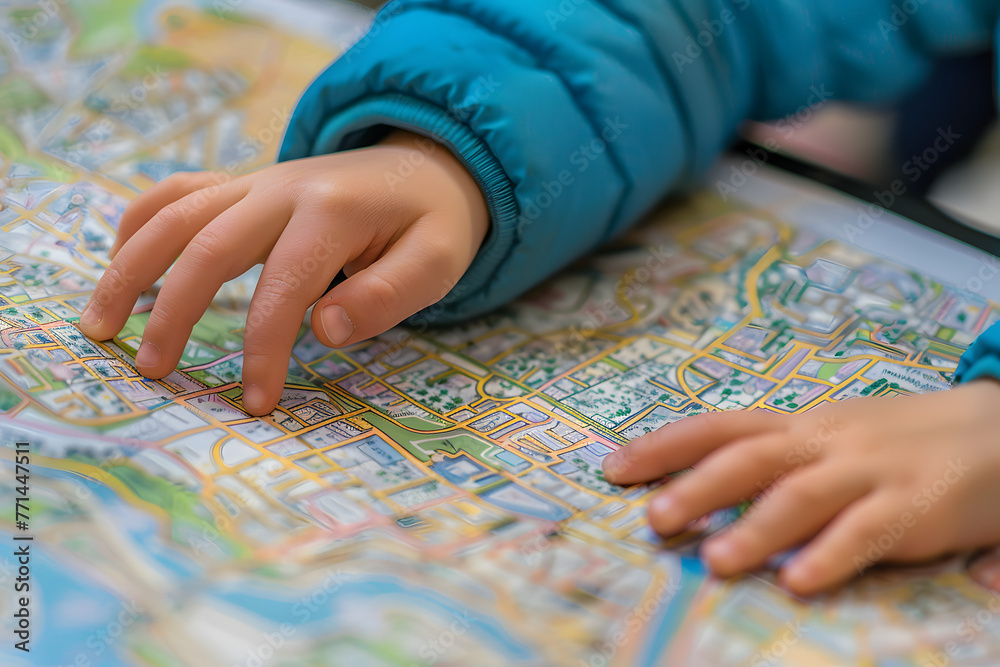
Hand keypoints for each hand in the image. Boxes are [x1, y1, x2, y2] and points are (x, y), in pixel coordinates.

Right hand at [78, 131, 488, 415]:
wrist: (426, 166)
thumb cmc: (432, 224)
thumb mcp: (437, 261)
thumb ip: (389, 295)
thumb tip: (325, 330)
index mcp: (333, 211)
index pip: (283, 287)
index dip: (264, 348)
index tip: (256, 403)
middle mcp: (283, 188)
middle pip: (208, 247)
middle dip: (173, 313)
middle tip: (150, 372)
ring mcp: (258, 181)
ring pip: (177, 215)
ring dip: (131, 268)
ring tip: (98, 325)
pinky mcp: (245, 184)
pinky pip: (179, 191)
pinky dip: (141, 221)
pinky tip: (121, 259)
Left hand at [602, 380, 999, 595]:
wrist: (998, 427)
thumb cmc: (900, 440)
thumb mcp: (831, 438)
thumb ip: (778, 462)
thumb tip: (698, 489)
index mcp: (800, 425)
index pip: (721, 427)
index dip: (665, 445)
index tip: (614, 467)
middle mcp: (825, 442)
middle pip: (750, 457)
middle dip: (697, 486)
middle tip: (653, 518)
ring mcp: (869, 472)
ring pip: (801, 495)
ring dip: (755, 528)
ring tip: (715, 560)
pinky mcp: (914, 506)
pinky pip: (867, 532)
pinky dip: (831, 555)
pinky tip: (798, 581)